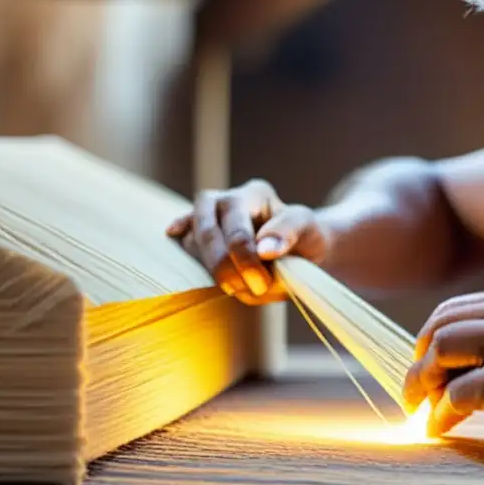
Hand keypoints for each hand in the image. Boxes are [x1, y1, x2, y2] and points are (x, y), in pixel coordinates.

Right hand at [166, 179, 332, 304]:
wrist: (302, 249)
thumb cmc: (305, 237)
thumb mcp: (309, 229)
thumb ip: (289, 233)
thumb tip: (262, 249)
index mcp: (253, 194)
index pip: (239, 230)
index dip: (246, 260)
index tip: (263, 284)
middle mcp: (225, 201)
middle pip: (207, 233)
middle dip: (224, 267)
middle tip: (252, 290)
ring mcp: (207, 217)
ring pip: (193, 242)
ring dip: (213, 269)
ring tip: (242, 286)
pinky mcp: (197, 234)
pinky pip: (182, 236)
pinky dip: (179, 238)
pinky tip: (174, 234)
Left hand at [403, 289, 483, 448]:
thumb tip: (451, 363)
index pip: (451, 310)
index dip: (429, 338)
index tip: (424, 363)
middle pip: (437, 328)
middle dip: (418, 362)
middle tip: (413, 391)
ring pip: (438, 354)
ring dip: (421, 384)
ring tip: (421, 409)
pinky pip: (451, 397)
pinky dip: (438, 416)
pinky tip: (438, 429)